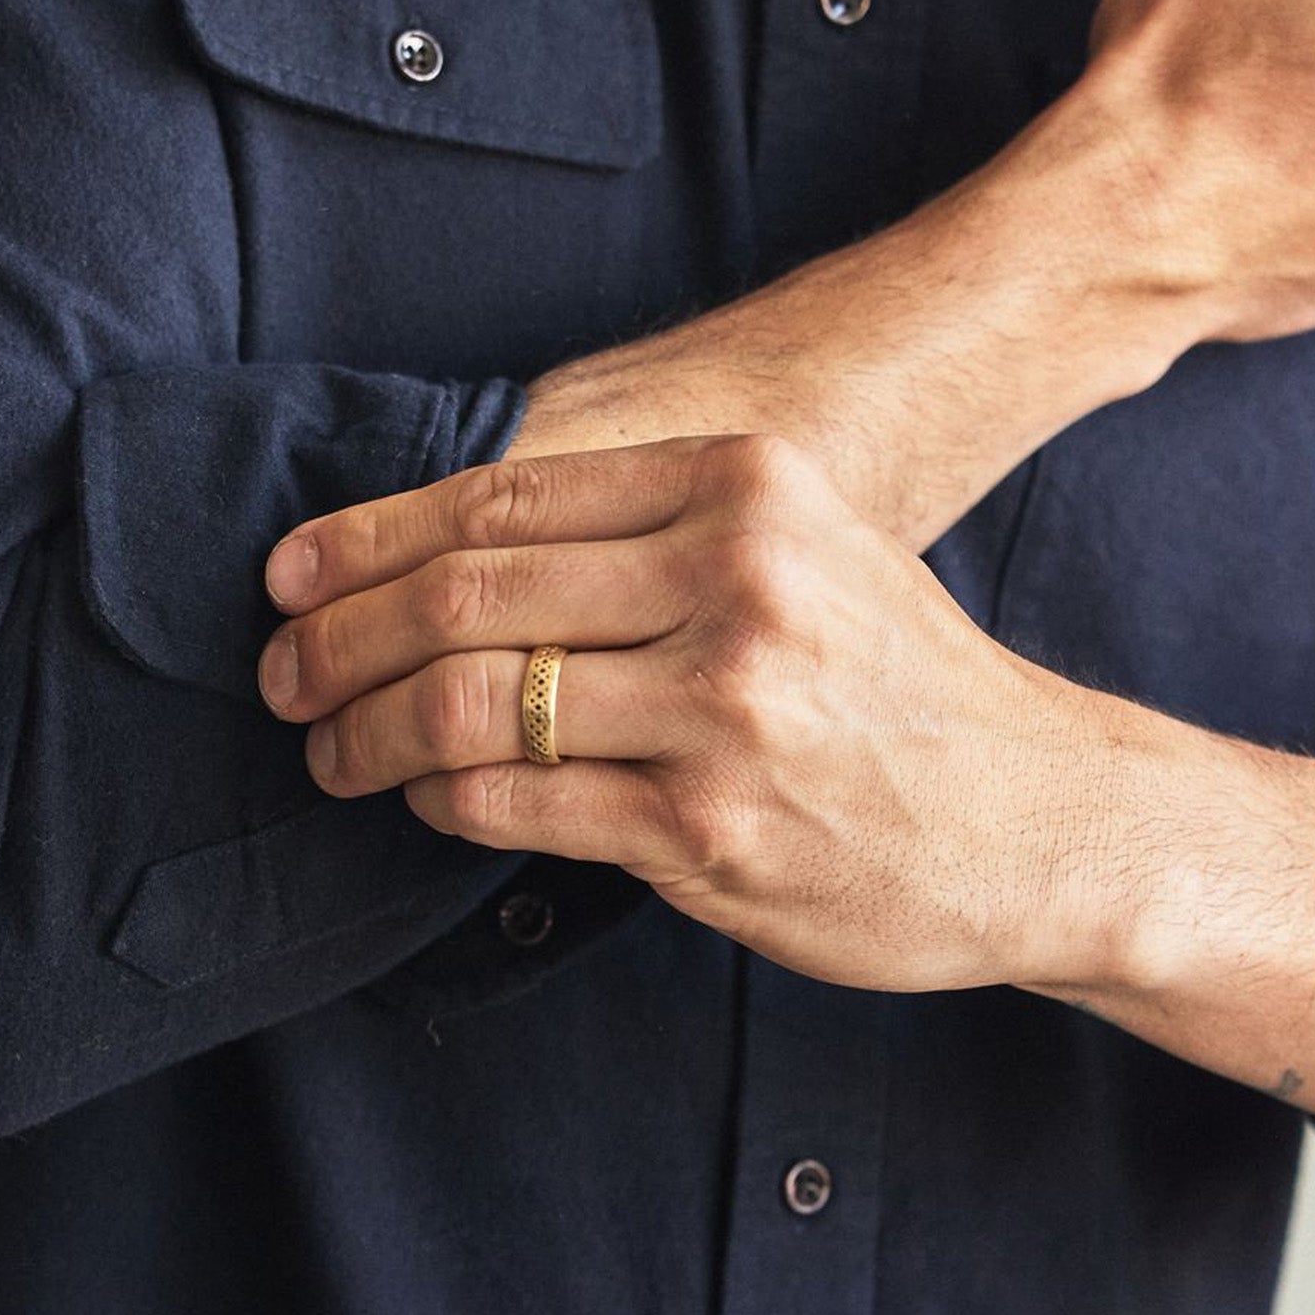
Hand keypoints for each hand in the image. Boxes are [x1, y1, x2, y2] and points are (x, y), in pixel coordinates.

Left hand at [257, 433, 1120, 994]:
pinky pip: (516, 802)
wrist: (1034, 814)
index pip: (502, 496)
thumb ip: (645, 531)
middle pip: (467, 592)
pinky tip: (422, 795)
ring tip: (329, 746)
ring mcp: (724, 708)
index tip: (292, 571)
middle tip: (280, 670)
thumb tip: (442, 551)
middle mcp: (734, 579)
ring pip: (473, 702)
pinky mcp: (709, 830)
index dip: (369, 535)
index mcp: (744, 484)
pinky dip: (440, 798)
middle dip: (338, 635)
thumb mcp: (798, 546)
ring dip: (366, 729)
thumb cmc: (895, 678)